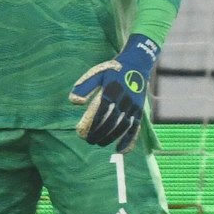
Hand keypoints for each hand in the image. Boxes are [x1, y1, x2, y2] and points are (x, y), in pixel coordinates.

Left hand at [69, 34, 158, 151]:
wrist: (138, 63)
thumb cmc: (113, 70)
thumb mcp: (97, 73)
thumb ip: (84, 86)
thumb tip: (74, 102)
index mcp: (112, 90)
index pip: (100, 111)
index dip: (90, 124)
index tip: (80, 133)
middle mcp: (124, 99)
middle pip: (111, 121)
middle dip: (99, 133)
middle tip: (89, 140)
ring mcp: (133, 106)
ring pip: (123, 126)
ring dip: (111, 137)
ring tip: (100, 143)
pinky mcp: (139, 110)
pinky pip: (135, 128)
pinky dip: (129, 140)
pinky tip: (120, 150)